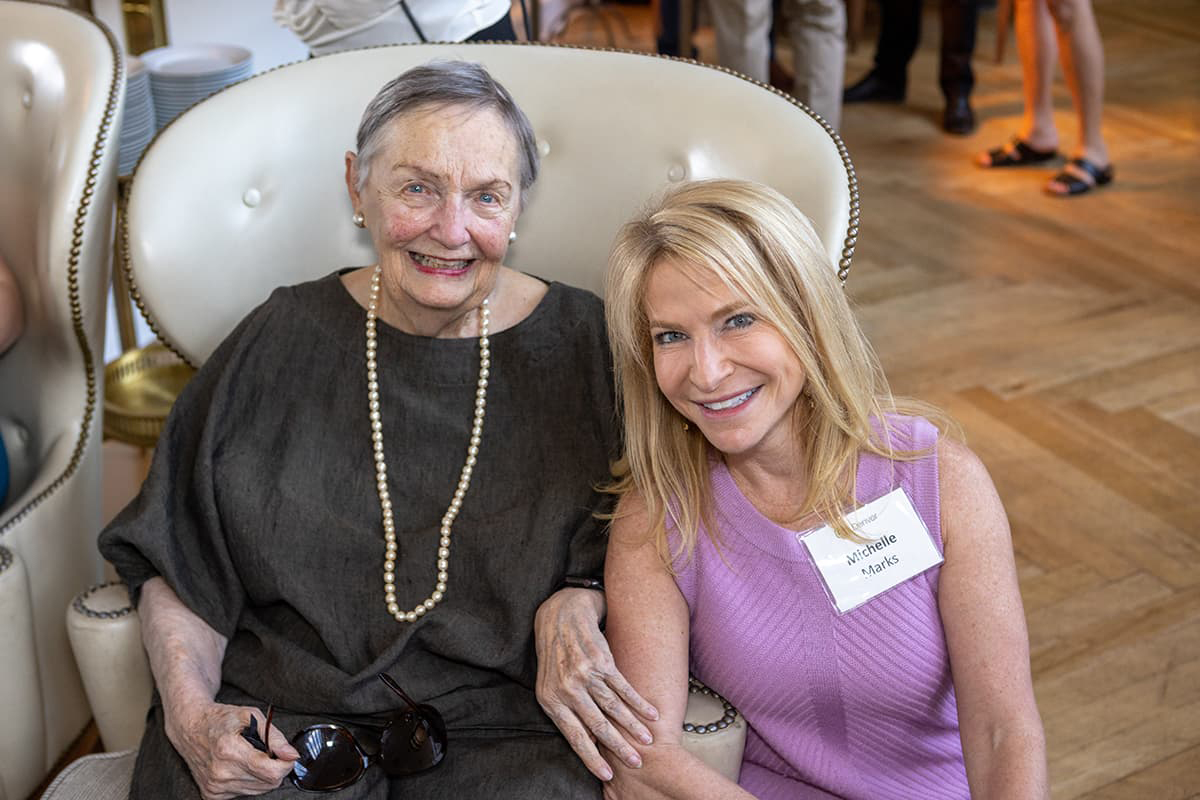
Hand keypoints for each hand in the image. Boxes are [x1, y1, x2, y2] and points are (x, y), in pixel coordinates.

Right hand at [164, 700, 298, 799]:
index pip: (271, 772)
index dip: (286, 764)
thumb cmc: (221, 718)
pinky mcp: (211, 794)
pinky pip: (243, 793)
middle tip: (267, 752)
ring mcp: (214, 786)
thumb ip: (274, 736)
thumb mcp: (250, 715)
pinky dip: (248, 781)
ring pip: (258, 790)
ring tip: (251, 757)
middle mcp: (220, 773)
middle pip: (267, 783)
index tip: (287, 754)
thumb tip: (292, 754)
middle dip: (275, 768)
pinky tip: (239, 766)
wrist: (189, 727)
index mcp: (229, 751)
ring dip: (262, 775)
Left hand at [535, 587, 658, 780]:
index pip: (574, 737)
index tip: (607, 774)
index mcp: (551, 701)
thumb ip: (565, 712)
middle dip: (619, 747)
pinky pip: (623, 687)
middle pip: (597, 726)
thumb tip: (587, 742)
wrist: (561, 617)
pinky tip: (651, 714)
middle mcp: (567, 690)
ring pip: (613, 708)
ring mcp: (585, 675)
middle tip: (635, 762)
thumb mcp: (549, 685)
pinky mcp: (602, 661)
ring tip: (647, 740)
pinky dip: (639, 703)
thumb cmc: (555, 657)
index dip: (591, 758)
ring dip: (633, 726)